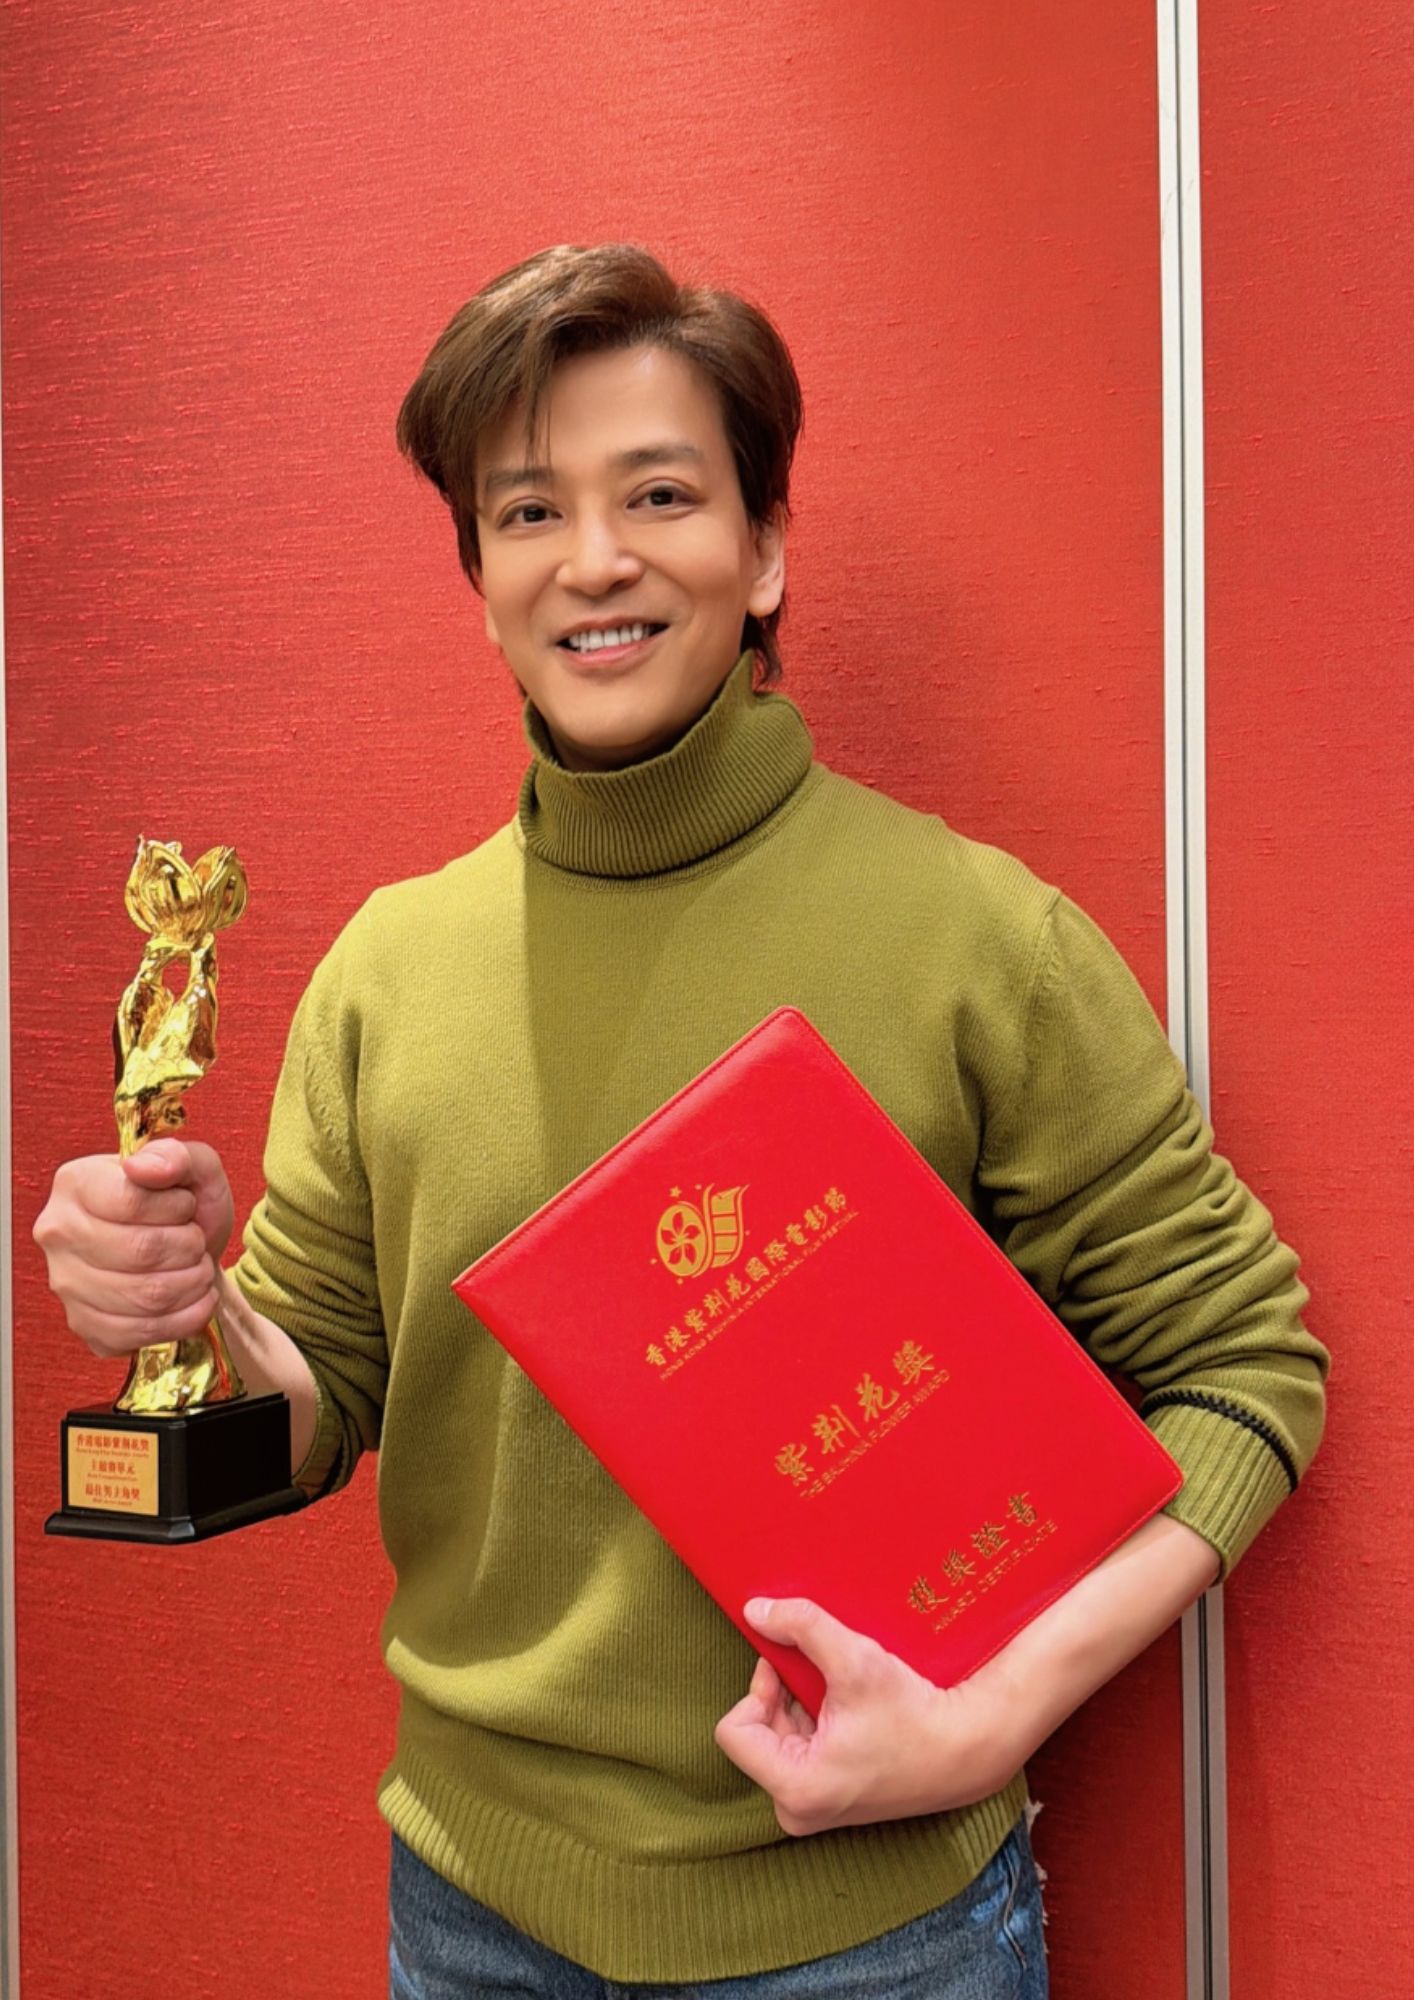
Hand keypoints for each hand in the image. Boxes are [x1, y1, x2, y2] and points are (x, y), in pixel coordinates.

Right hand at [33, 1138, 234, 1359]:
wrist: (184, 1253)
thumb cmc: (183, 1207)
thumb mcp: (192, 1168)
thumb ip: (174, 1156)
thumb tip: (142, 1167)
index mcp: (77, 1183)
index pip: (130, 1200)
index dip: (175, 1206)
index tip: (185, 1205)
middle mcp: (59, 1233)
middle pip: (141, 1251)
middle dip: (189, 1247)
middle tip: (197, 1242)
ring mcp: (67, 1284)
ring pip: (146, 1295)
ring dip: (193, 1283)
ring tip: (199, 1268)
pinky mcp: (85, 1326)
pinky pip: (141, 1332)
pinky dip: (185, 1318)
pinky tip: (196, 1299)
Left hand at [713, 1597, 1019, 1836]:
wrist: (967, 1749)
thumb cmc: (913, 1713)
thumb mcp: (855, 1660)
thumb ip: (800, 1627)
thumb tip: (753, 1610)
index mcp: (796, 1788)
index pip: (734, 1731)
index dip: (756, 1690)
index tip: (787, 1667)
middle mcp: (798, 1810)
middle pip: (755, 1734)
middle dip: (779, 1697)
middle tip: (816, 1673)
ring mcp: (814, 1809)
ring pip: (776, 1741)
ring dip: (797, 1707)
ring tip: (838, 1692)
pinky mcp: (830, 1801)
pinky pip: (798, 1753)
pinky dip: (813, 1723)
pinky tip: (846, 1708)